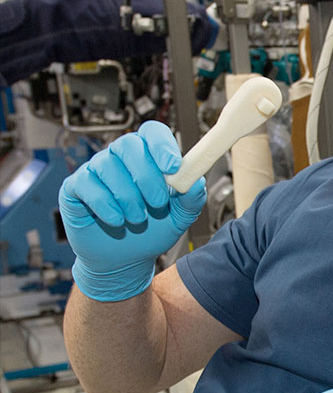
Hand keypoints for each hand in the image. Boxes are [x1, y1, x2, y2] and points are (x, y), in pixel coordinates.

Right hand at [58, 121, 205, 301]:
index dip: (162, 144)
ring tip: (138, 219)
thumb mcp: (179, 218)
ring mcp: (94, 171)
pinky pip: (86, 184)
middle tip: (158, 202)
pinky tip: (116, 220)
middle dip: (146, 175)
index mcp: (147, 158)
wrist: (124, 260)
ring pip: (107, 165)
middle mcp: (118, 158)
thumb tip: (197, 181)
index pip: (151, 132)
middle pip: (128, 144)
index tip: (173, 166)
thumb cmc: (151, 233)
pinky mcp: (74, 188)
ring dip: (128, 196)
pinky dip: (105, 205)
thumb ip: (191, 199)